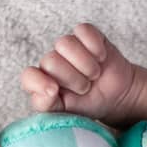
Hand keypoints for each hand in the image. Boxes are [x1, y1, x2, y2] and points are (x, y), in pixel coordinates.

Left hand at [20, 23, 139, 122]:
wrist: (117, 98)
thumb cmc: (88, 105)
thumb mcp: (67, 115)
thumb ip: (48, 105)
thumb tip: (48, 90)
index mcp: (42, 82)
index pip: (28, 76)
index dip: (39, 83)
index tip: (55, 91)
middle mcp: (52, 62)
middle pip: (50, 61)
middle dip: (73, 79)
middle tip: (85, 88)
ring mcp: (68, 46)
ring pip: (65, 43)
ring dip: (85, 64)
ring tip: (93, 75)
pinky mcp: (85, 34)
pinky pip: (83, 31)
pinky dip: (95, 47)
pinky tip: (101, 58)